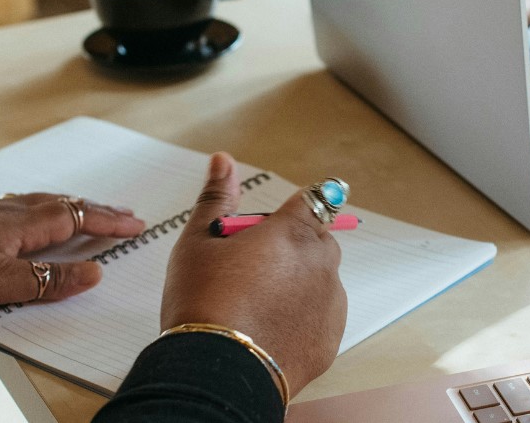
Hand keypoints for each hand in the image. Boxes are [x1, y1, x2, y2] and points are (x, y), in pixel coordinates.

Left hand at [0, 194, 144, 318]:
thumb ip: (44, 281)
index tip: (136, 224)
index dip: (108, 222)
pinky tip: (35, 216)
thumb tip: (92, 273)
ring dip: (73, 207)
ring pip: (42, 203)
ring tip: (92, 212)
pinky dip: (45, 209)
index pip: (75, 218)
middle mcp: (5, 212)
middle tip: (127, 215)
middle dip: (98, 210)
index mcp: (17, 224)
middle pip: (63, 204)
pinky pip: (22, 207)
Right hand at [161, 153, 345, 397]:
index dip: (295, 208)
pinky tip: (268, 326)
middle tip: (250, 267)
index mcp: (292, 232)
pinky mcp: (331, 339)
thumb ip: (217, 197)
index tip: (279, 222)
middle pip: (316, 240)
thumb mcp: (199, 241)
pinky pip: (321, 316)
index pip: (314, 199)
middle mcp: (320, 263)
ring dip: (299, 282)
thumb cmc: (203, 300)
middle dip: (291, 247)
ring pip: (320, 279)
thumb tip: (223, 161)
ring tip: (255, 303)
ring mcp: (330, 303)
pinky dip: (303, 316)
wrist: (215, 369)